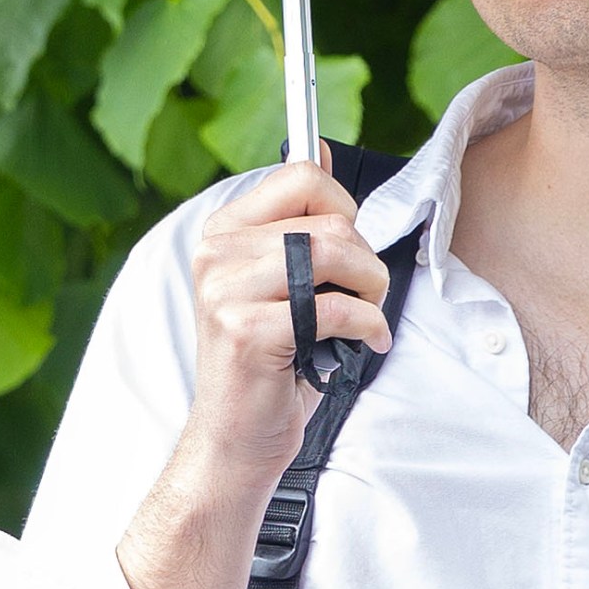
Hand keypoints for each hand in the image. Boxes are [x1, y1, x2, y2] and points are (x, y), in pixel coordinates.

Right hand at [169, 161, 391, 487]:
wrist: (234, 438)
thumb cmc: (269, 363)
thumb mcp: (280, 283)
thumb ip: (298, 221)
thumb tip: (322, 150)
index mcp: (223, 230)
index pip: (302, 175)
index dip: (343, 208)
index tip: (346, 248)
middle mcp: (216, 253)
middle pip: (329, 219)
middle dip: (366, 260)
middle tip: (363, 295)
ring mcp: (226, 291)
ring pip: (335, 255)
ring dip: (371, 291)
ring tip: (365, 317)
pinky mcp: (248, 331)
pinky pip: (337, 307)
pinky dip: (368, 326)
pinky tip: (365, 343)